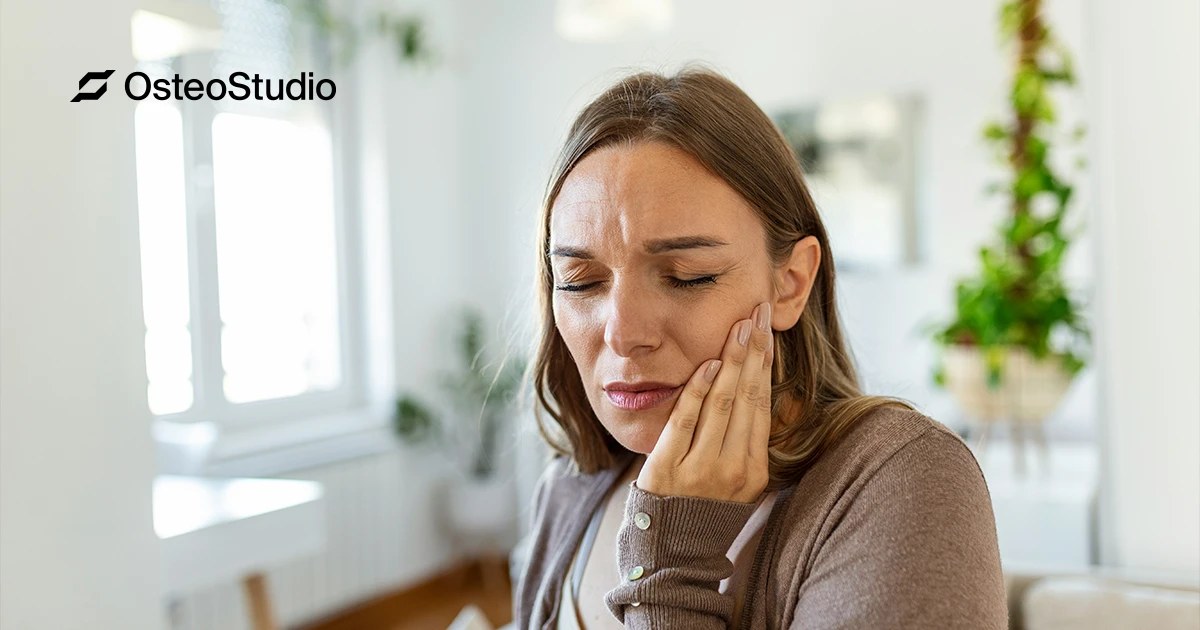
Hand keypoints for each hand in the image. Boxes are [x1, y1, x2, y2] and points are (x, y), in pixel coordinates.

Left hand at [636, 301, 773, 503]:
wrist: (672, 551)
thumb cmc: (704, 508)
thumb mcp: (737, 480)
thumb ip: (745, 440)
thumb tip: (752, 386)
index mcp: (755, 470)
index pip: (763, 405)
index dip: (766, 364)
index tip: (767, 331)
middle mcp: (733, 469)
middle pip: (748, 397)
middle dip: (754, 350)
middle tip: (758, 313)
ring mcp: (701, 469)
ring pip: (722, 404)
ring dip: (731, 360)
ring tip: (739, 327)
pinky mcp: (668, 468)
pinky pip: (686, 421)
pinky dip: (698, 390)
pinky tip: (708, 364)